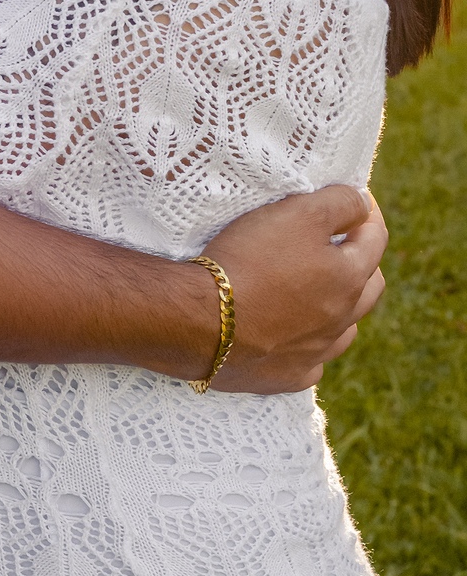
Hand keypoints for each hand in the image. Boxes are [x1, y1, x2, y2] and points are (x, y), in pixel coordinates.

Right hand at [202, 185, 386, 392]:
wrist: (200, 320)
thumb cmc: (250, 259)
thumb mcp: (297, 213)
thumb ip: (339, 203)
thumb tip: (363, 203)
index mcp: (348, 278)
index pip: (375, 239)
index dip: (368, 213)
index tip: (357, 200)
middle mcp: (340, 319)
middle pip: (369, 287)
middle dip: (362, 261)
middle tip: (341, 243)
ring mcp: (315, 352)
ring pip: (345, 329)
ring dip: (340, 308)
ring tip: (319, 291)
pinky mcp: (286, 376)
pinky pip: (311, 363)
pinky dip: (308, 347)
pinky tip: (293, 337)